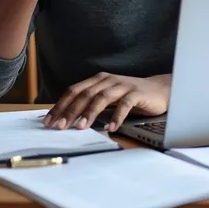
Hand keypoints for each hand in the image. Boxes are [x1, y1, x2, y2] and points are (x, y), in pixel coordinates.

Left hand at [44, 73, 170, 131]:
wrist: (160, 90)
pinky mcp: (137, 92)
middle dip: (70, 111)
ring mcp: (123, 85)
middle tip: (60, 127)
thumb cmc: (131, 96)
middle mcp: (108, 80)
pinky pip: (125, 104)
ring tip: (80, 127)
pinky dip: (117, 116)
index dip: (60, 105)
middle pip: (85, 94)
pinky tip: (111, 127)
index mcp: (98, 80)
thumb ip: (91, 104)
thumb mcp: (108, 98)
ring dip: (90, 113)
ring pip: (102, 97)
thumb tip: (67, 120)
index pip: (74, 90)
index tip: (48, 121)